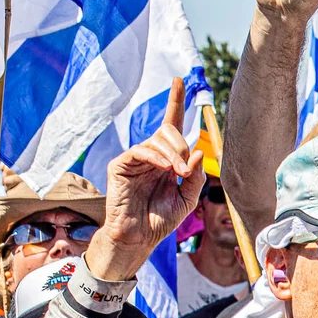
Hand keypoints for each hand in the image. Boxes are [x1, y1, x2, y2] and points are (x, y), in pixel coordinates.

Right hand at [90, 79, 199, 280]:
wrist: (139, 237)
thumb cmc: (160, 219)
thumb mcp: (187, 197)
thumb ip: (194, 175)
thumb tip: (198, 150)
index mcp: (166, 158)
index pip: (172, 124)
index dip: (175, 101)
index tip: (179, 79)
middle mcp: (151, 154)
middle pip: (169, 131)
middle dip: (182, 146)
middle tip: (184, 170)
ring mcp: (134, 158)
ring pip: (157, 139)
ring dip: (173, 155)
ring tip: (177, 174)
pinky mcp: (120, 165)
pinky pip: (141, 150)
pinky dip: (156, 157)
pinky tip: (164, 169)